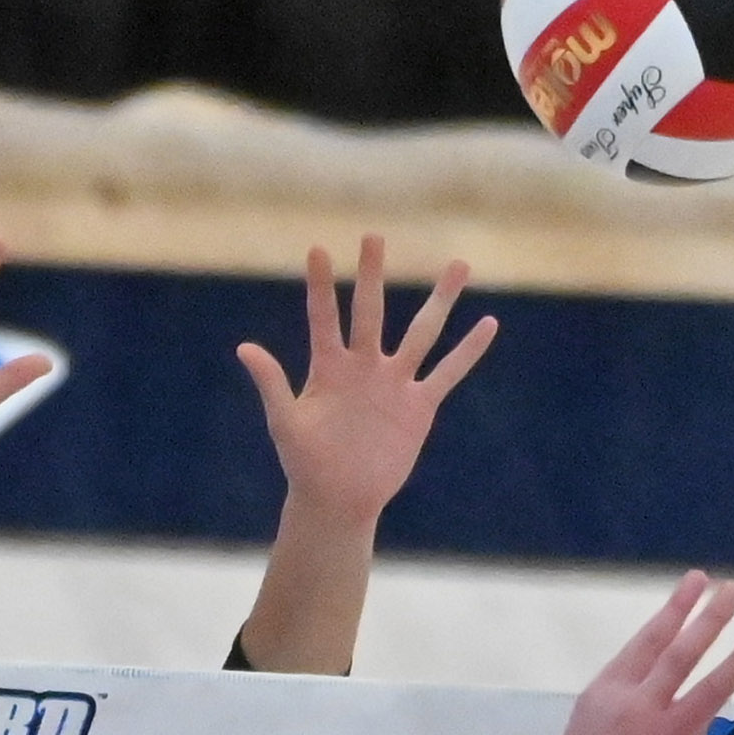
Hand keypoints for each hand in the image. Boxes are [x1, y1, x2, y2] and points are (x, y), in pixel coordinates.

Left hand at [236, 238, 496, 532]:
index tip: (317, 249)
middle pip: (371, 311)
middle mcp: (363, 365)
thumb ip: (271, 385)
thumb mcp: (286, 423)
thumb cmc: (306, 463)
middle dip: (372, 276)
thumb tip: (245, 348)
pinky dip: (468, 350)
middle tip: (374, 236)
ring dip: (440, 299)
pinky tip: (488, 323)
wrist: (339, 499)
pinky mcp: (418, 406)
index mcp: (328, 367)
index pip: (323, 317)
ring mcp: (393, 383)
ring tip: (459, 264)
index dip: (320, 286)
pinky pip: (447, 373)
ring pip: (422, 332)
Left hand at [538, 575, 733, 734]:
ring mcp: (611, 696)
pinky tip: (666, 622)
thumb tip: (706, 696)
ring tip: (697, 579)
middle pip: (681, 653)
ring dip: (675, 609)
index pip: (714, 688)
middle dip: (711, 618)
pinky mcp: (592, 692)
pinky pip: (627, 660)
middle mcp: (639, 709)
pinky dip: (649, 640)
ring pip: (648, 643)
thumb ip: (692, 730)